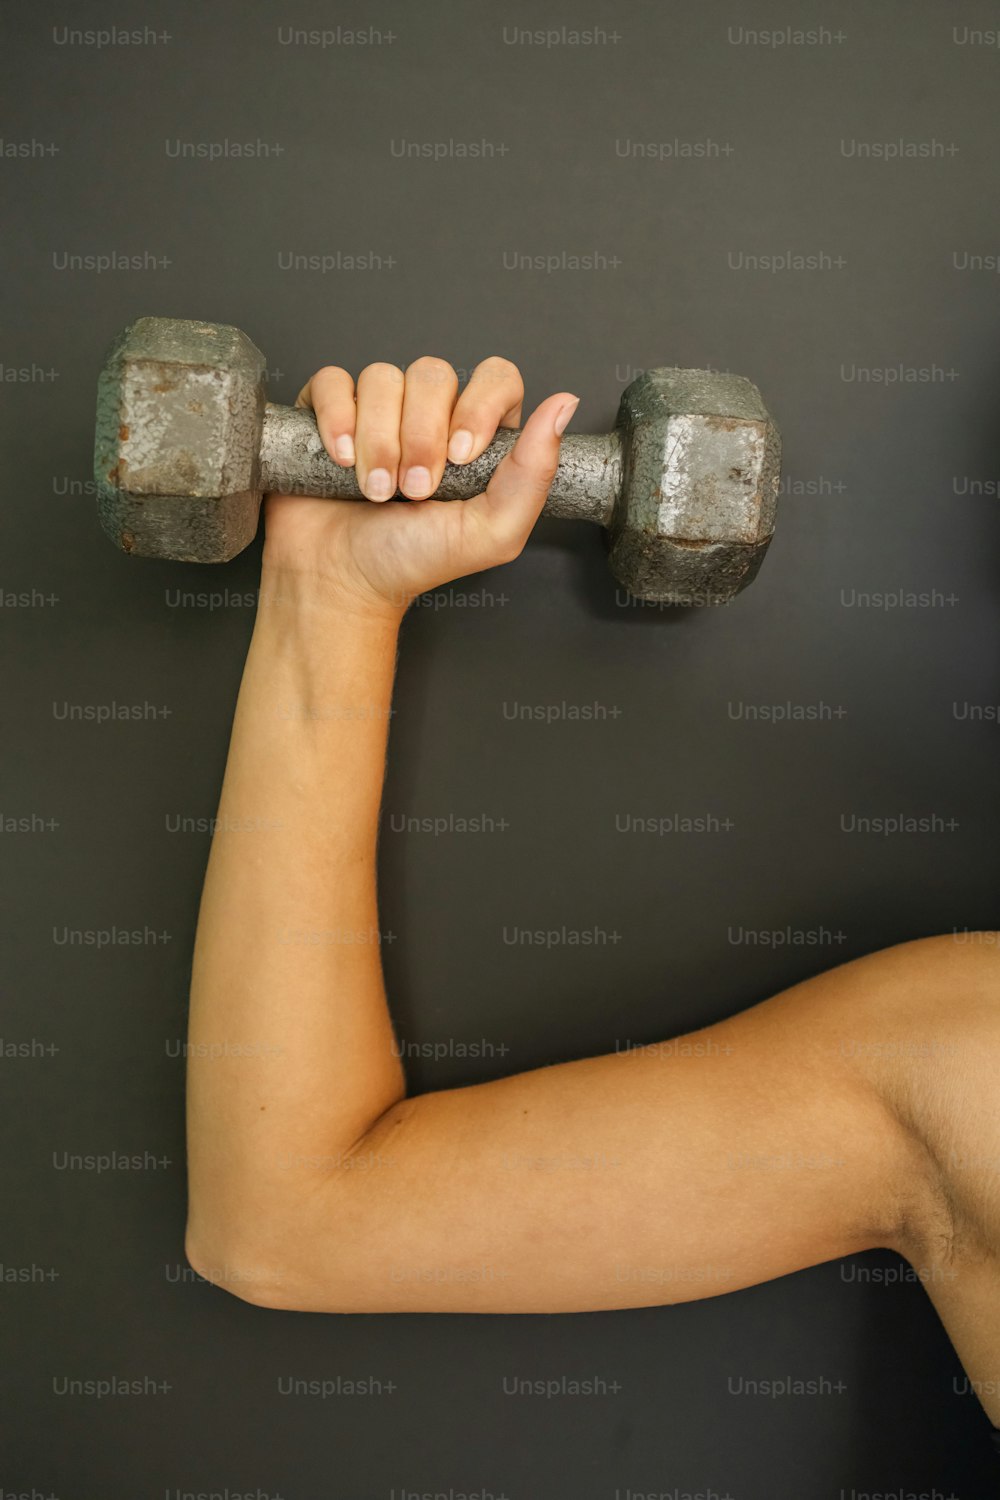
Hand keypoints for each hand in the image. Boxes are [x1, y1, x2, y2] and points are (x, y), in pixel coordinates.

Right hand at [261, 356, 578, 618]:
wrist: (343, 581)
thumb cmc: (414, 561)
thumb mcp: (492, 532)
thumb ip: (534, 473)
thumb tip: (564, 404)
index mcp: (478, 435)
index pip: (495, 378)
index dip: (478, 407)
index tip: (460, 457)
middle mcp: (431, 414)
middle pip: (433, 374)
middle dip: (421, 436)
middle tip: (414, 489)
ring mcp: (379, 408)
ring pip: (382, 378)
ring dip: (378, 440)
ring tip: (374, 489)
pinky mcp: (331, 411)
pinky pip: (334, 381)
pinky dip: (337, 419)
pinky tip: (341, 460)